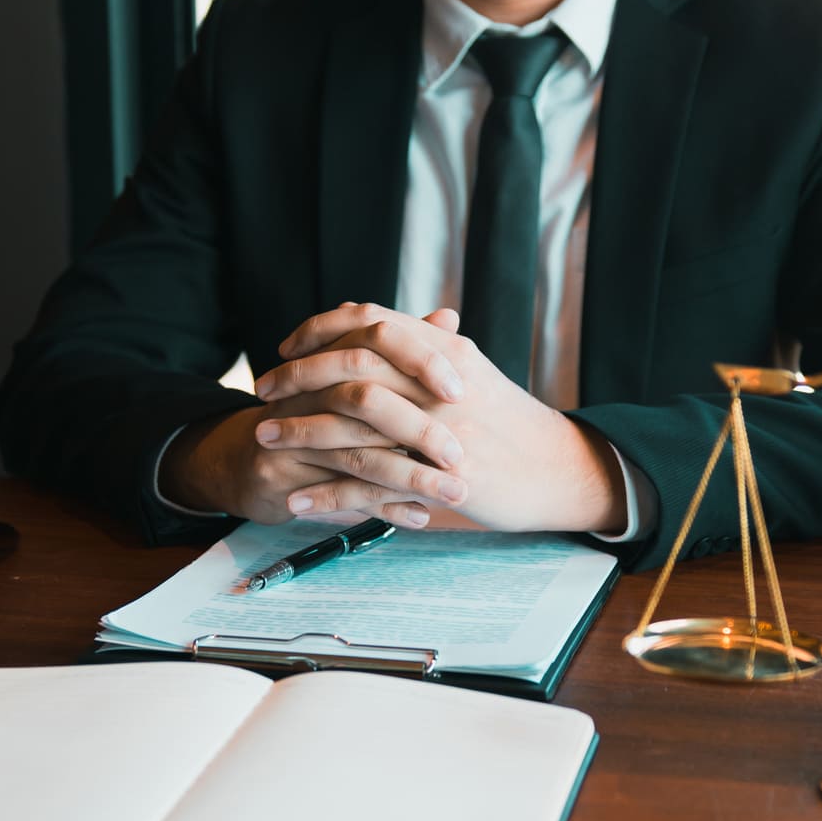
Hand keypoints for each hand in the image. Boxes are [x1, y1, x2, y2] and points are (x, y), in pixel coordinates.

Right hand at [159, 306, 472, 525]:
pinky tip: (419, 518)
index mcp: (328, 359)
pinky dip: (384, 509)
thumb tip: (449, 317)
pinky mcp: (279, 476)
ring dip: (411, 478)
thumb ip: (401, 351)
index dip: (419, 362)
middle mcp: (306, 390)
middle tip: (461, 456)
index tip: (462, 390)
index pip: (375, 341)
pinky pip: (338, 495)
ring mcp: (289, 435)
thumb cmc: (314, 418)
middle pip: (366, 401)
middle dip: (419, 431)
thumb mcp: (352, 380)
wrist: (246, 462)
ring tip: (455, 494)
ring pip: (357, 455)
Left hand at [257, 305, 624, 533]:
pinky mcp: (439, 478)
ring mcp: (439, 431)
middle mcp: (438, 383)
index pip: (369, 322)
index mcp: (443, 351)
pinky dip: (327, 491)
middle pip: (350, 365)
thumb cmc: (510, 423)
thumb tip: (389, 322)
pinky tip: (297, 498)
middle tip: (263, 390)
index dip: (320, 329)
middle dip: (297, 377)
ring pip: (352, 424)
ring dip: (300, 431)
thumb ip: (427, 349)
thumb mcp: (470, 374)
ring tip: (262, 439)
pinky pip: (370, 484)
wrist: (559, 469)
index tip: (287, 346)